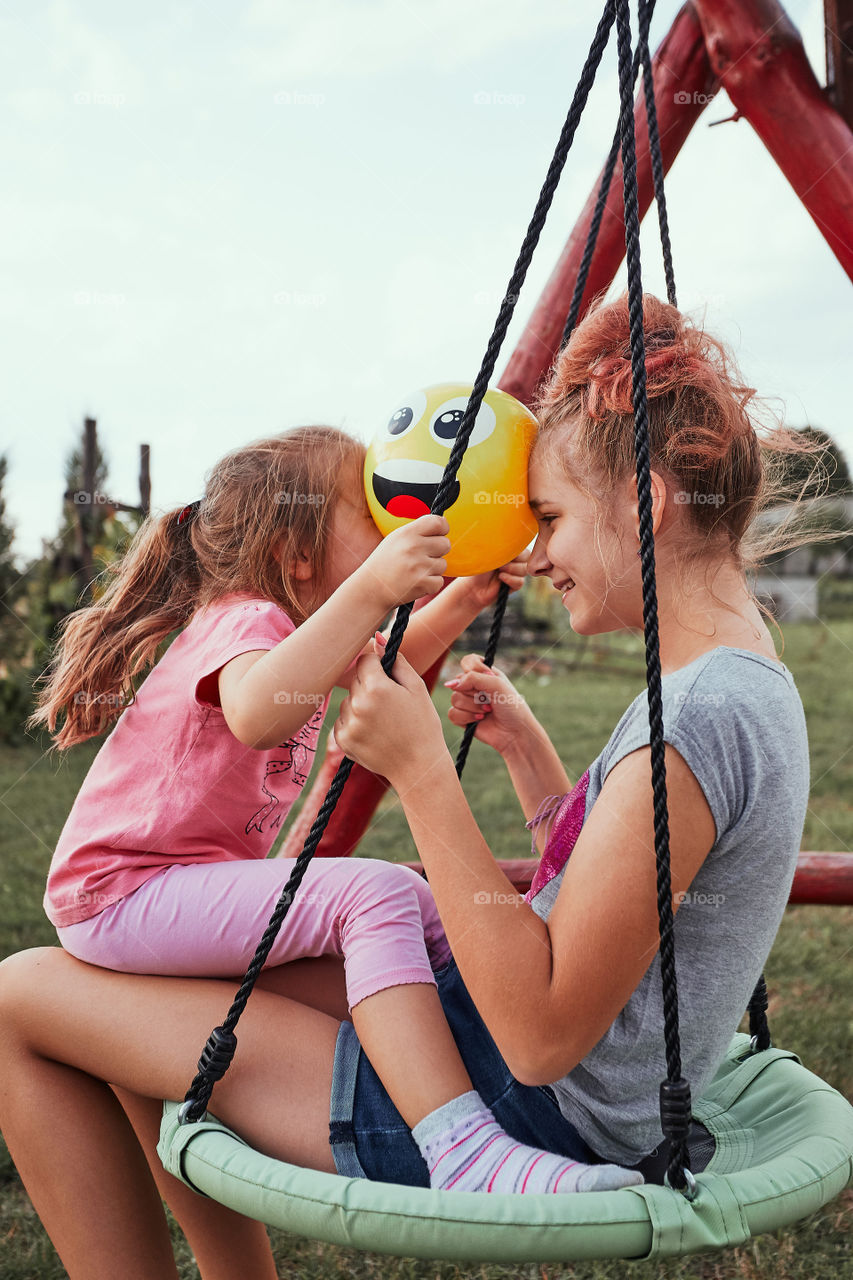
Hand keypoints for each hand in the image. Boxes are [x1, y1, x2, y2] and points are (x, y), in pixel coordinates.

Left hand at [334, 635, 448, 785]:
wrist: (418, 767)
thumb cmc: (423, 725)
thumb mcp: (416, 688)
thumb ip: (396, 661)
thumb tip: (378, 639)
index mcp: (376, 687)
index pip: (365, 660)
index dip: (378, 666)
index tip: (388, 678)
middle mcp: (357, 705)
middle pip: (356, 680)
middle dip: (370, 686)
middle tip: (391, 704)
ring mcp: (348, 724)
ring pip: (348, 701)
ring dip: (361, 705)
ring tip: (384, 721)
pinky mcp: (342, 741)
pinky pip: (343, 721)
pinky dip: (355, 723)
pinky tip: (374, 732)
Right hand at [358, 514, 451, 612]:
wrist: (370, 589)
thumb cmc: (385, 563)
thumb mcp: (395, 539)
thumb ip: (417, 532)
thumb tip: (443, 526)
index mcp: (407, 533)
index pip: (439, 523)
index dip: (442, 529)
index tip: (438, 535)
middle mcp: (413, 547)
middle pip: (445, 544)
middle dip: (437, 551)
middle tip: (421, 557)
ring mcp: (418, 566)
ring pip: (443, 564)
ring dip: (432, 569)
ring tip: (414, 571)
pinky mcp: (423, 583)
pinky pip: (439, 581)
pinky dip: (430, 584)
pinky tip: (415, 583)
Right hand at [443, 653, 533, 755]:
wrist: (516, 733)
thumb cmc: (512, 707)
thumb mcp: (496, 684)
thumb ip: (473, 678)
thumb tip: (450, 684)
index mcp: (485, 675)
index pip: (468, 661)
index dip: (472, 668)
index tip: (486, 676)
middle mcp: (475, 687)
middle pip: (458, 682)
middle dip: (475, 693)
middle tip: (490, 700)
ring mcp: (468, 703)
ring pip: (454, 698)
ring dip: (472, 706)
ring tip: (487, 711)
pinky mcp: (463, 718)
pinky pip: (452, 714)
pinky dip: (467, 717)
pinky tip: (480, 719)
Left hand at [461, 549, 529, 610]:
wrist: (472, 586)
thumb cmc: (478, 567)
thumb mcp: (489, 553)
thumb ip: (502, 546)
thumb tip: (513, 542)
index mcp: (509, 550)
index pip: (522, 545)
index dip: (516, 549)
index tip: (505, 551)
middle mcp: (514, 561)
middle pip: (527, 557)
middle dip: (516, 559)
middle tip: (502, 562)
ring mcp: (515, 573)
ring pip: (524, 569)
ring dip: (512, 569)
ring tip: (499, 570)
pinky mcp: (515, 585)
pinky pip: (520, 581)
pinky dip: (511, 579)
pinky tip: (501, 578)